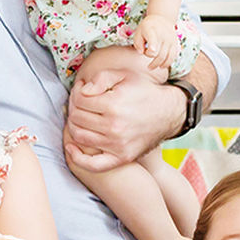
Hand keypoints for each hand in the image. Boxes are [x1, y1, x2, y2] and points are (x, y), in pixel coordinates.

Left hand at [63, 69, 182, 172]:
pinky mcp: (121, 157)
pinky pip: (92, 164)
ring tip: (80, 118)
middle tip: (79, 103)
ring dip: (73, 126)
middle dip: (73, 107)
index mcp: (114, 104)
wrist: (169, 113)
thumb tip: (82, 90)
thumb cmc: (144, 92)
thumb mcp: (125, 76)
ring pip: (79, 136)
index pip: (79, 100)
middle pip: (76, 118)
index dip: (76, 93)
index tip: (81, 90)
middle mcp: (114, 126)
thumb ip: (100, 78)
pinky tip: (71, 147)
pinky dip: (77, 157)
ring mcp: (117, 145)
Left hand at [133, 15, 176, 70]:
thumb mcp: (138, 32)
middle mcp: (163, 35)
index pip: (153, 40)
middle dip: (153, 62)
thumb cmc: (147, 27)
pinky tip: (162, 66)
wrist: (162, 18)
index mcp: (152, 31)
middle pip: (160, 54)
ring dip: (160, 64)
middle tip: (148, 67)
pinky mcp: (175, 43)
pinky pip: (173, 56)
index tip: (149, 51)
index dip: (152, 47)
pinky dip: (168, 63)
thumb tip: (142, 52)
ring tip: (153, 67)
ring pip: (167, 57)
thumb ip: (138, 43)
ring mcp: (170, 40)